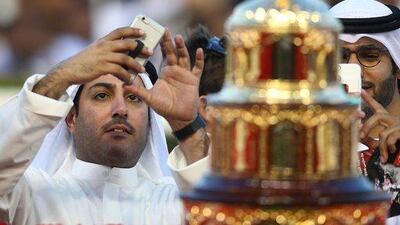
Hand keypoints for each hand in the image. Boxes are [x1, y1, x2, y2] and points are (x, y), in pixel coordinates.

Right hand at [33, 27, 151, 98]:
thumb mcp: (95, 51)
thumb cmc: (83, 63)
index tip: (142, 32)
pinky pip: (120, 70)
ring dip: (136, 64)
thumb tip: (124, 54)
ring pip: (126, 58)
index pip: (120, 31)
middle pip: (127, 43)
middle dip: (140, 47)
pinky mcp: (102, 67)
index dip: (132, 30)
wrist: (68, 71)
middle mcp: (104, 46)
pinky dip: (126, 76)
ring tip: (143, 70)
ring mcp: (103, 56)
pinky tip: (129, 80)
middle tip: (150, 52)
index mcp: (103, 41)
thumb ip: (108, 50)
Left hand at [131, 30, 203, 124]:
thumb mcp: (150, 98)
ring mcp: (185, 74)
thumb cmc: (165, 107)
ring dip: (182, 47)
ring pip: (184, 57)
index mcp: (165, 72)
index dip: (160, 45)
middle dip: (169, 42)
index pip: (162, 55)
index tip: (155, 35)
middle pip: (173, 52)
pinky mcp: (194, 79)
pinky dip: (199, 59)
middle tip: (165, 30)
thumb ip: (139, 91)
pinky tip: (199, 51)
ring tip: (178, 37)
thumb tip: (124, 85)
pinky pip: (198, 68)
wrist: (178, 117)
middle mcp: (175, 70)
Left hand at [360, 90, 399, 163]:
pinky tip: (391, 150)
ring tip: (382, 155)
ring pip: (383, 133)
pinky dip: (388, 147)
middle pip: (377, 117)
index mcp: (387, 118)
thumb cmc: (399, 139)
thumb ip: (372, 139)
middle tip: (361, 137)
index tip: (361, 91)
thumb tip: (360, 138)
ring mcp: (399, 124)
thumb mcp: (384, 139)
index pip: (377, 106)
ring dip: (380, 146)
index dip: (369, 99)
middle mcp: (393, 119)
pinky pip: (391, 139)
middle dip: (367, 126)